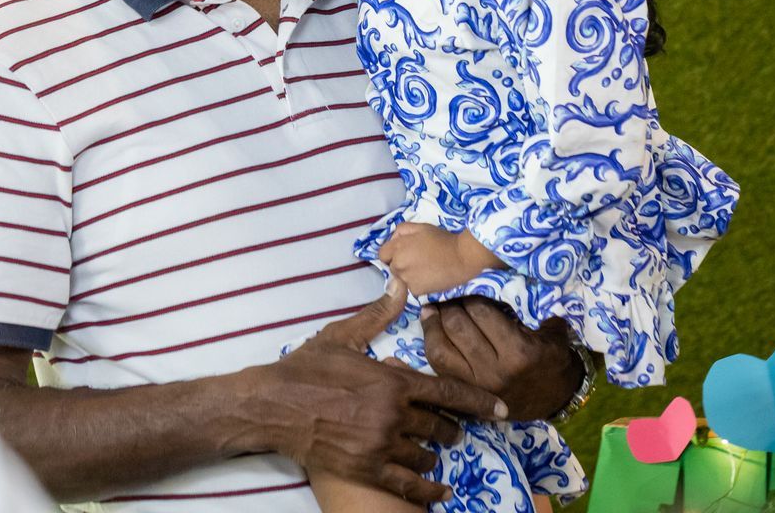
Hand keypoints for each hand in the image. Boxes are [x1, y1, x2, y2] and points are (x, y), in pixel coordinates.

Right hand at [250, 284, 508, 504]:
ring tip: (436, 451)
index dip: (479, 402)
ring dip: (435, 453)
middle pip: (441, 425)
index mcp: (392, 380)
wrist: (272, 405)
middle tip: (455, 429)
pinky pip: (406, 484)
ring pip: (426, 454)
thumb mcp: (342, 336)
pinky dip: (427, 489)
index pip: (448, 391)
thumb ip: (377, 315)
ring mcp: (380, 445)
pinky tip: (439, 489)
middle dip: (452, 428)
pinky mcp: (365, 469)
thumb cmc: (306, 368)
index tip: (502, 410)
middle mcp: (393, 414)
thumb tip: (400, 285)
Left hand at [378, 223, 502, 295]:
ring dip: (408, 275)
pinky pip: (411, 288)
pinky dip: (418, 284)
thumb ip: (401, 231)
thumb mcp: (420, 227)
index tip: (404, 252)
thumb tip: (393, 240)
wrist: (462, 257)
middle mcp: (398, 266)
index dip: (392, 253)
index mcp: (397, 249)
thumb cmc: (442, 239)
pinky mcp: (417, 292)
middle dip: (401, 263)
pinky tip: (430, 278)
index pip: (382, 255)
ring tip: (425, 269)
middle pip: (392, 267)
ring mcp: (407, 280)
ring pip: (401, 279)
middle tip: (418, 260)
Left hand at [421, 297, 584, 421]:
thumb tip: (508, 284)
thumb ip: (537, 310)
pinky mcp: (465, 393)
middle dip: (450, 306)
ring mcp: (476, 385)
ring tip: (431, 309)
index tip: (468, 286)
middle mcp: (494, 370)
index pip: (482, 313)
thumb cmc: (552, 361)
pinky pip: (438, 367)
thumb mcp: (554, 334)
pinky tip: (430, 330)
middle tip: (448, 295)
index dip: (470, 295)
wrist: (554, 402)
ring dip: (433, 324)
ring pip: (441, 349)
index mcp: (518, 352)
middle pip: (458, 327)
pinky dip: (431, 345)